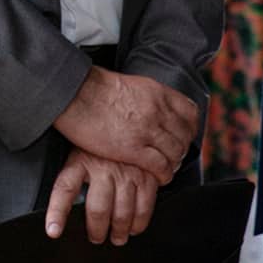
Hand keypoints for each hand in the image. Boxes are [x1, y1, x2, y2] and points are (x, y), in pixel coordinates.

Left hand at [44, 148, 159, 245]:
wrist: (132, 121)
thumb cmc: (103, 141)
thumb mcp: (82, 148)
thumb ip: (75, 172)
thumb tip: (65, 202)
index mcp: (81, 160)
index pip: (64, 188)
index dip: (57, 212)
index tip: (54, 230)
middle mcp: (103, 167)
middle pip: (98, 210)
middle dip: (96, 231)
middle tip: (96, 237)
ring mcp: (126, 172)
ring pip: (122, 213)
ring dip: (119, 231)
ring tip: (117, 236)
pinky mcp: (147, 176)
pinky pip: (144, 208)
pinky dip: (139, 224)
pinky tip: (134, 227)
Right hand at [52, 68, 197, 185]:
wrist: (73, 93)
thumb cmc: (91, 88)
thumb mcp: (129, 84)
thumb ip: (146, 97)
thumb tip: (149, 107)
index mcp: (157, 92)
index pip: (189, 112)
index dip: (189, 127)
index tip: (183, 134)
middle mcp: (157, 111)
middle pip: (184, 135)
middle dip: (181, 148)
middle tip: (173, 155)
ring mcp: (147, 131)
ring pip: (175, 153)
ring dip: (173, 163)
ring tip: (166, 167)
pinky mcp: (134, 149)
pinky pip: (161, 166)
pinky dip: (164, 175)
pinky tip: (160, 177)